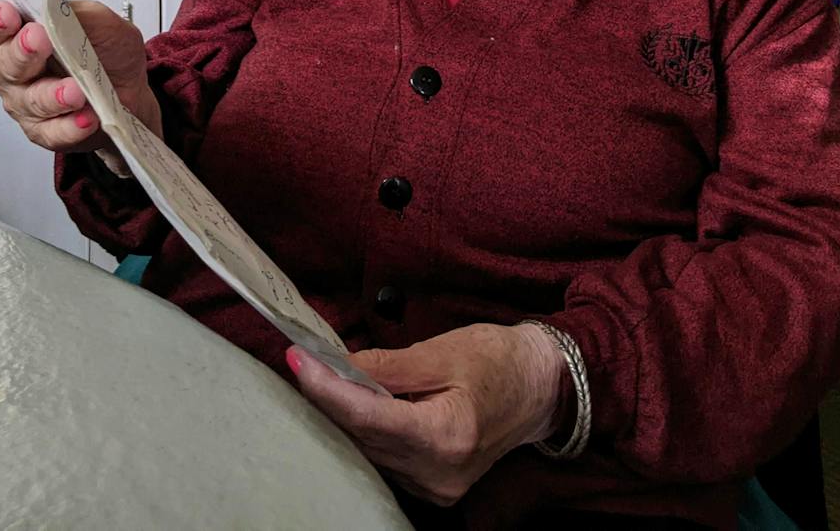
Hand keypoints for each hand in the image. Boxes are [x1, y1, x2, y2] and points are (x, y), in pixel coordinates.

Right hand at [0, 0, 161, 155]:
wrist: (131, 93)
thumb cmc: (106, 54)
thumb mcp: (101, 23)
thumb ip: (78, 13)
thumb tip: (59, 7)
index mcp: (19, 35)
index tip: (9, 13)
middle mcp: (14, 70)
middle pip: (6, 63)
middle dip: (23, 51)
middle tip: (40, 40)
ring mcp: (26, 102)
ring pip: (31, 100)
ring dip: (53, 95)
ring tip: (75, 90)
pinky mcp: (45, 131)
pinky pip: (53, 131)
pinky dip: (70, 126)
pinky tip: (86, 118)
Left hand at [288, 323, 568, 506]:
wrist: (541, 388)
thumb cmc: (498, 361)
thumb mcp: (443, 351)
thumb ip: (388, 364)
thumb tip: (338, 364)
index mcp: (446, 435)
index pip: (367, 415)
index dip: (326, 388)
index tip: (298, 359)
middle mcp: (438, 472)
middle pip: (362, 436)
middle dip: (328, 398)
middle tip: (303, 361)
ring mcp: (436, 486)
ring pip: (369, 450)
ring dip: (343, 416)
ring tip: (323, 377)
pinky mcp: (434, 487)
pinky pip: (385, 458)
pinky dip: (366, 431)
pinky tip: (354, 404)